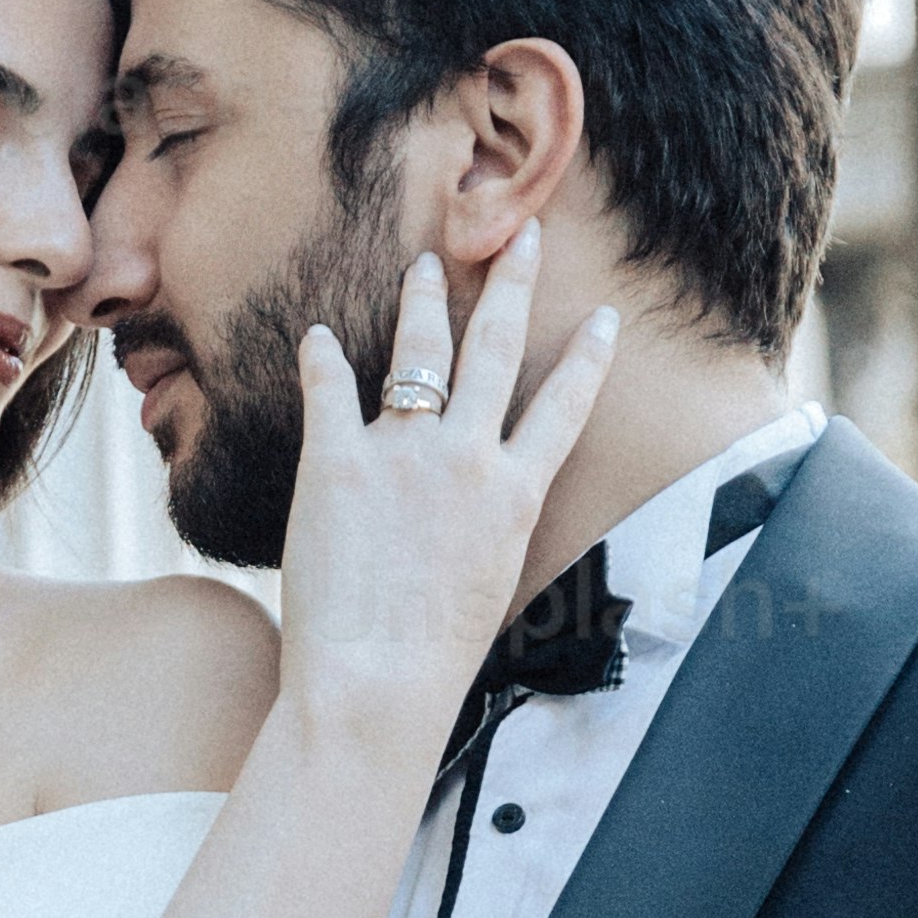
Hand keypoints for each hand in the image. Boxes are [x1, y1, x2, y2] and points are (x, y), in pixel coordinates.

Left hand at [277, 227, 621, 749]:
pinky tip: (314, 335)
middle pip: (498, 349)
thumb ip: (490, 525)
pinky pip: (330, 388)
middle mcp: (469, 458)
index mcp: (517, 493)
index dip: (587, 354)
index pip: (566, 405)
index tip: (602, 314)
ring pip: (421, 352)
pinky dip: (320, 358)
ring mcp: (403, 454)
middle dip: (512, 283)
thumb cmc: (436, 656)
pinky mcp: (338, 461)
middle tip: (520, 235)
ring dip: (424, 302)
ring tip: (425, 266)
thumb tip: (481, 505)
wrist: (378, 682)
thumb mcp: (493, 581)